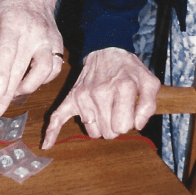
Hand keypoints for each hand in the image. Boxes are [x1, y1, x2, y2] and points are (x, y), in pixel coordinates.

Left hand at [0, 0, 64, 116]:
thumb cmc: (9, 2)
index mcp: (13, 23)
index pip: (7, 51)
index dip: (2, 73)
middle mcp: (34, 32)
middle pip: (22, 67)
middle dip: (9, 92)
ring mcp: (49, 39)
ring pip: (44, 72)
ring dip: (28, 87)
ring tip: (14, 91)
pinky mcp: (58, 44)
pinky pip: (54, 69)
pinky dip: (43, 79)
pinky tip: (31, 79)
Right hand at [42, 47, 159, 146]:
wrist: (106, 50)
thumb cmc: (129, 70)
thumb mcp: (149, 82)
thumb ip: (149, 105)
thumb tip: (137, 126)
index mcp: (122, 88)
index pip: (124, 127)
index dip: (129, 122)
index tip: (129, 111)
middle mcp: (100, 93)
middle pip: (108, 133)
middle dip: (115, 126)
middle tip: (117, 110)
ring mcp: (83, 96)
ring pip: (92, 131)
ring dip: (100, 126)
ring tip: (104, 110)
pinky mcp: (72, 97)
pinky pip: (58, 116)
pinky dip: (52, 131)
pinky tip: (47, 144)